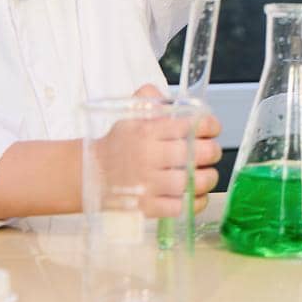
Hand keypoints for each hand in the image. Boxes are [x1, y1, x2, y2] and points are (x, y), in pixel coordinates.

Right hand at [94, 84, 223, 215]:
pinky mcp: (147, 207)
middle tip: (211, 153)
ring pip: (192, 183)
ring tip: (206, 175)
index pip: (189, 125)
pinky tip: (194, 195)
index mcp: (148, 131)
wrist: (89, 174)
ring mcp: (148, 184)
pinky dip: (194, 202)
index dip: (209, 126)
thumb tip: (167, 94)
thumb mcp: (129, 116)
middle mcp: (149, 156)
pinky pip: (181, 207)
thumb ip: (148, 100)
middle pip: (196, 154)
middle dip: (212, 152)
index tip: (212, 129)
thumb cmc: (116, 145)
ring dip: (207, 179)